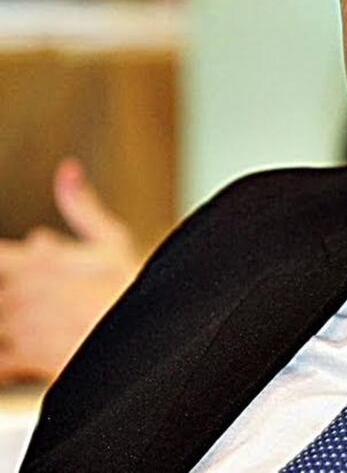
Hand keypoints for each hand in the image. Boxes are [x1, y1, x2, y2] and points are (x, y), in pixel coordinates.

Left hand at [0, 159, 139, 383]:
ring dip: (11, 320)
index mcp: (39, 259)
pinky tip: (22, 351)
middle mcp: (23, 290)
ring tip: (32, 316)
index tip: (21, 268)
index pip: (3, 255)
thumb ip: (81, 207)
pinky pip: (0, 363)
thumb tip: (67, 168)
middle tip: (44, 295)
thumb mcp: (111, 242)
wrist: (147, 342)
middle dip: (15, 292)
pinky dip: (8, 361)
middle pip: (1, 290)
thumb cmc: (129, 290)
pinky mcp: (22, 358)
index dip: (10, 260)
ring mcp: (19, 325)